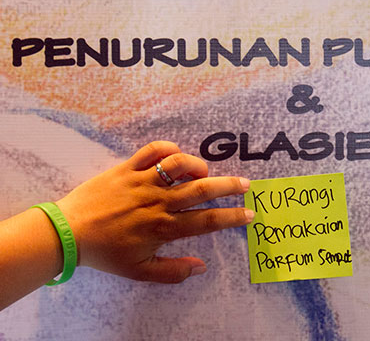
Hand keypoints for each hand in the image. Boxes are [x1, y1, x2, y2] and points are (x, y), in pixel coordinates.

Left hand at [56, 141, 253, 282]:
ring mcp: (142, 181)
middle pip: (201, 189)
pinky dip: (167, 148)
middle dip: (228, 186)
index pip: (207, 221)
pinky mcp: (126, 167)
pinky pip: (151, 150)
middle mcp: (158, 201)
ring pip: (179, 165)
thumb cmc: (106, 253)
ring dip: (197, 165)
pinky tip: (175, 154)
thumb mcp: (140, 271)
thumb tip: (202, 267)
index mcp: (164, 227)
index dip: (232, 217)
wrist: (70, 232)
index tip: (249, 213)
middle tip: (245, 184)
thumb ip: (173, 272)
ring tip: (204, 171)